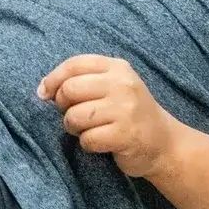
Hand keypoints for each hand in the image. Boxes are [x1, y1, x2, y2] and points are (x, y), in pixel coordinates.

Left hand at [38, 54, 185, 177]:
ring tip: (89, 129)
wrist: (164, 142)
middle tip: (74, 115)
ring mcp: (125, 109)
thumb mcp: (113, 86)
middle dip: (63, 106)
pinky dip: (88, 144)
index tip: (45, 93)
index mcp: (117, 67)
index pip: (74, 64)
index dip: (53, 79)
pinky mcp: (125, 134)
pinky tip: (102, 142)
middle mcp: (122, 84)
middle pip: (69, 90)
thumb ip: (83, 80)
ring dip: (74, 128)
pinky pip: (88, 139)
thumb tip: (43, 89)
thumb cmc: (129, 113)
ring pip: (75, 116)